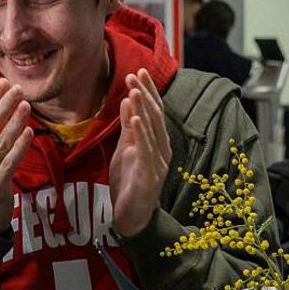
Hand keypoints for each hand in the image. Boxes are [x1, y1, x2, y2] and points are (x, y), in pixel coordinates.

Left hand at [109, 69, 171, 237]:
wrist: (132, 217)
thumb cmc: (130, 183)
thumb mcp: (126, 150)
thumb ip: (128, 127)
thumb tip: (127, 100)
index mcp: (157, 143)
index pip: (154, 112)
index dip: (148, 91)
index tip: (139, 71)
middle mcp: (162, 150)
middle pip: (155, 117)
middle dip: (145, 95)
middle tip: (135, 74)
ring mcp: (157, 163)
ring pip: (151, 132)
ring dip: (143, 109)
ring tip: (135, 90)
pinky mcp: (148, 176)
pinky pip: (145, 151)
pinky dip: (141, 134)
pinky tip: (135, 119)